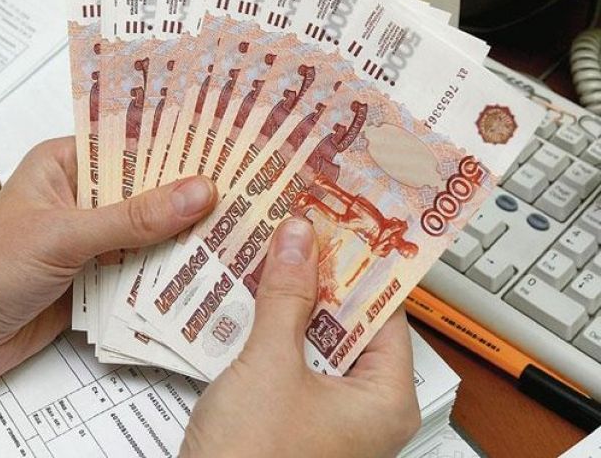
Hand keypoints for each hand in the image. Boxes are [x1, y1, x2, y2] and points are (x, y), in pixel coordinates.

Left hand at [0, 137, 216, 394]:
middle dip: (189, 200)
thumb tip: (197, 193)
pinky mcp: (96, 279)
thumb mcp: (65, 234)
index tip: (225, 152)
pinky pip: (140, 272)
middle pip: (147, 194)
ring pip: (149, 235)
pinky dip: (167, 277)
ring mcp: (91, 241)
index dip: (178, 150)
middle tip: (245, 196)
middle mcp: (84, 199)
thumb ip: (133, 218)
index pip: (133, 147)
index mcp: (68, 165)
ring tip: (238, 234)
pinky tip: (204, 276)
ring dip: (183, 241)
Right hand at [181, 218, 420, 457]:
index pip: (385, 311)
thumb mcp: (271, 365)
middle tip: (299, 230)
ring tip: (275, 251)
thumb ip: (286, 297)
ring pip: (317, 339)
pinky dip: (276, 329)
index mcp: (385, 398)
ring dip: (293, 301)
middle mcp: (364, 407)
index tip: (339, 223)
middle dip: (320, 277)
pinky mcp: (296, 418)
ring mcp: (329, 415)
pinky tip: (255, 297)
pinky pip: (293, 360)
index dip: (361, 263)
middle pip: (349, 323)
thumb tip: (300, 240)